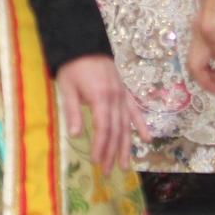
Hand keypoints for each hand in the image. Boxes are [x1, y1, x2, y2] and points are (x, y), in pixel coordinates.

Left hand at [57, 55, 146, 171]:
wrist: (85, 44)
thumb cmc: (73, 67)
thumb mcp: (67, 88)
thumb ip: (73, 111)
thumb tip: (76, 135)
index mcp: (100, 98)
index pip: (103, 128)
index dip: (102, 147)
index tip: (98, 162)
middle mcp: (115, 99)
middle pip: (116, 130)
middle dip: (113, 152)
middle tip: (109, 171)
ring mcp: (122, 96)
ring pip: (127, 125)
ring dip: (126, 146)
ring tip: (125, 165)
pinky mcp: (125, 92)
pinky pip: (135, 111)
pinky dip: (142, 125)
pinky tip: (147, 138)